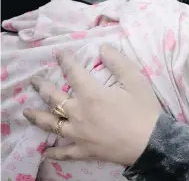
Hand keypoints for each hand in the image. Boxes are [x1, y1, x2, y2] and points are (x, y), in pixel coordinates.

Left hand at [23, 45, 160, 165]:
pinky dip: (54, 151)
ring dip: (38, 116)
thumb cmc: (143, 109)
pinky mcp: (84, 150)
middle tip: (34, 81)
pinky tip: (45, 150)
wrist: (151, 142)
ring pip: (52, 124)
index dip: (65, 61)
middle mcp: (79, 113)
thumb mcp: (135, 79)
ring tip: (27, 112)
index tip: (58, 53)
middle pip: (55, 98)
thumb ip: (118, 61)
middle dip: (43, 87)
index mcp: (91, 94)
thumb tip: (103, 47)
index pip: (73, 73)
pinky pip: (64, 151)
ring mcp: (79, 133)